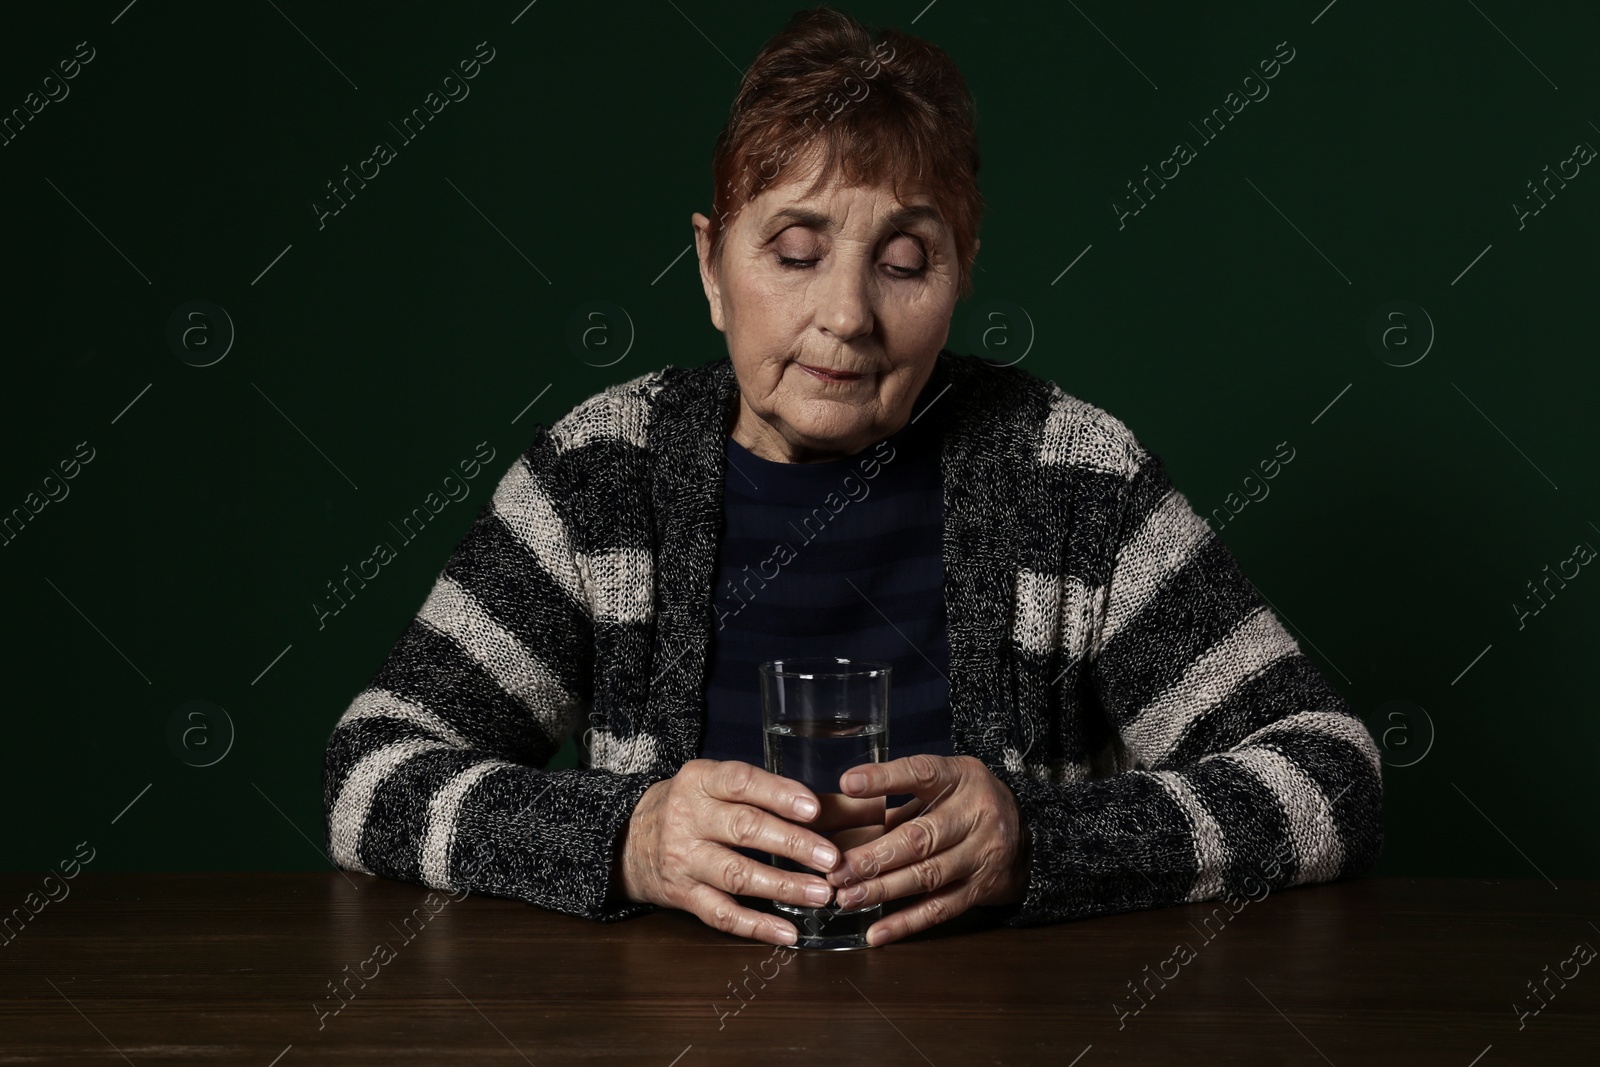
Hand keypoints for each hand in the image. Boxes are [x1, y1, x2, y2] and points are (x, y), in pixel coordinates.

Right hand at [617, 759, 841, 945]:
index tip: (814, 809)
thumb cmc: (688, 807)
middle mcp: (688, 818)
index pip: (741, 782)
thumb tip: (823, 807)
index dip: (778, 795)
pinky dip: (757, 926)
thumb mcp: (710, 783)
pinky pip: (722, 914)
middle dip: (792, 844)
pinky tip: (788, 932)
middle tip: (831, 857)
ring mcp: (684, 860)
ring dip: (783, 887)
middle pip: (744, 829)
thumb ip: (756, 791)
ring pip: (737, 875)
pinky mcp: (682, 896)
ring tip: (821, 893)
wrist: (627, 840)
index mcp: (699, 781)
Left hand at [825, 753, 1030, 946]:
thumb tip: (832, 810)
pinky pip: (940, 909)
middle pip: (920, 837)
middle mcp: (975, 814)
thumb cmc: (965, 803)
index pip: (920, 774)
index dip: (884, 779)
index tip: (848, 784)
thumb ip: (894, 796)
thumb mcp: (941, 785)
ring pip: (927, 876)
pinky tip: (876, 932)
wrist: (1025, 835)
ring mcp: (981, 854)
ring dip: (883, 890)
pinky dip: (906, 923)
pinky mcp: (981, 889)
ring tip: (846, 898)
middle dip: (875, 856)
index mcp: (959, 777)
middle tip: (836, 870)